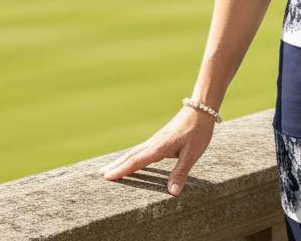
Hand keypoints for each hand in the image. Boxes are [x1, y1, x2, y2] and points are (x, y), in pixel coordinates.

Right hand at [100, 106, 216, 195]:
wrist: (201, 108)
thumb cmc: (198, 131)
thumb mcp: (193, 153)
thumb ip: (181, 172)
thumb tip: (172, 193)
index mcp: (160, 147)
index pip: (137, 160)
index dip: (122, 170)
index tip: (107, 177)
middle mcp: (154, 143)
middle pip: (131, 155)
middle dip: (116, 166)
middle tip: (100, 176)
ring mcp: (156, 139)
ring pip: (134, 152)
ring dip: (120, 161)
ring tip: (107, 169)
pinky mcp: (160, 138)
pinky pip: (141, 149)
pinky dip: (130, 156)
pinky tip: (128, 159)